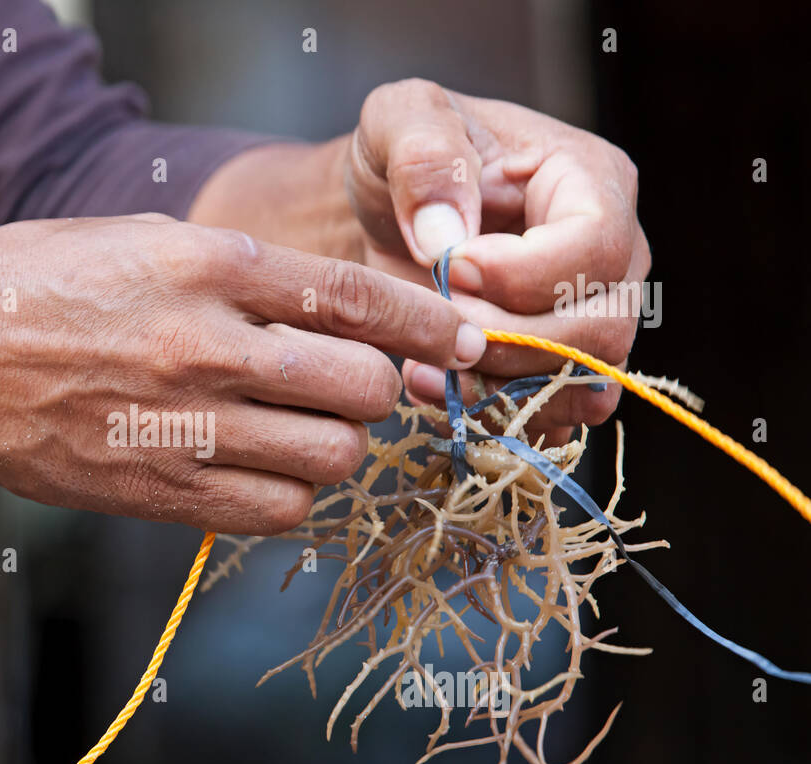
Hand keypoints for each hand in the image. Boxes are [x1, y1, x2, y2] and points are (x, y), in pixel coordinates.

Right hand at [0, 215, 486, 533]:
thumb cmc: (36, 284)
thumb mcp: (139, 240)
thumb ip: (239, 273)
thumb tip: (328, 312)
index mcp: (208, 265)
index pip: (359, 301)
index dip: (429, 324)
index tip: (465, 339)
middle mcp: (207, 345)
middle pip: (365, 388)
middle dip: (380, 392)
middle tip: (357, 391)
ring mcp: (184, 426)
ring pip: (332, 458)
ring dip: (338, 448)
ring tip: (304, 434)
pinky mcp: (158, 492)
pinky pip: (275, 514)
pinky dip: (290, 498)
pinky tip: (261, 475)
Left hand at [346, 78, 647, 440]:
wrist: (377, 218)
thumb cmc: (399, 160)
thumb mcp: (397, 120)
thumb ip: (423, 154)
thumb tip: (447, 234)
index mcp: (591, 180)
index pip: (597, 248)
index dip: (524, 274)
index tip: (450, 270)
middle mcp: (611, 258)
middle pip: (603, 326)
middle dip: (508, 337)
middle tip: (433, 320)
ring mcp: (591, 320)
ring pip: (583, 383)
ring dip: (498, 387)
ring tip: (422, 365)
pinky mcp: (557, 369)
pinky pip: (552, 418)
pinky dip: (493, 416)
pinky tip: (433, 388)